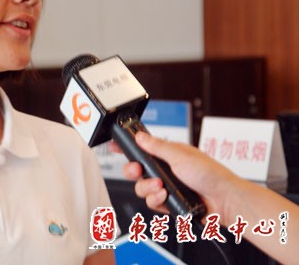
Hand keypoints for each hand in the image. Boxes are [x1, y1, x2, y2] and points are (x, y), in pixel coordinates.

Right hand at [120, 132, 240, 221]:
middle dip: (134, 172)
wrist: (225, 201)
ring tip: (162, 188)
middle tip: (138, 171)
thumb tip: (140, 137)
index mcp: (168, 154)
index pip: (142, 148)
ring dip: (148, 188)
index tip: (114, 146)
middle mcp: (165, 170)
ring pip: (141, 188)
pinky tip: (166, 198)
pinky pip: (152, 203)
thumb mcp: (180, 155)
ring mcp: (167, 187)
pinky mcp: (169, 203)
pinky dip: (157, 201)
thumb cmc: (210, 174)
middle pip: (136, 170)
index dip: (127, 148)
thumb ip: (157, 147)